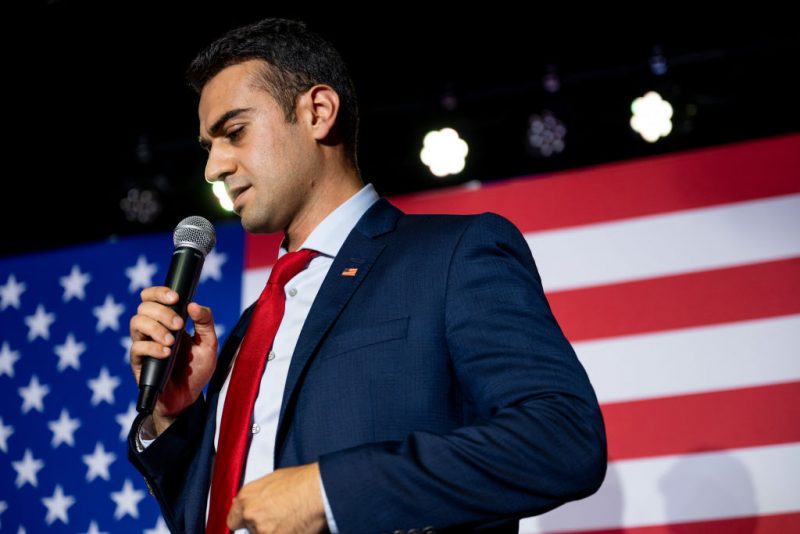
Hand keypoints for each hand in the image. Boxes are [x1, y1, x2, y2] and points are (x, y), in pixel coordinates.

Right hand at [129, 286, 216, 433]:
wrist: (188, 398)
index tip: (176, 298)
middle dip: (162, 312)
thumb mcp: (208, 344)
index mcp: (168, 320)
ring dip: (156, 328)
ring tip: (172, 341)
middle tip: (180, 325)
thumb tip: (194, 305)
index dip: (159, 292)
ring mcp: (144, 345)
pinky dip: (152, 348)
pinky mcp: (139, 362)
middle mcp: (152, 329)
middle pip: (143, 306)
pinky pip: (137, 348)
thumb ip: (205, 323)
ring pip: (136, 323)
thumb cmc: (197, 369)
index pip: (153, 296)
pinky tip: (166, 354)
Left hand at [227, 463, 326, 533]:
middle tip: (278, 519)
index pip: (233, 520)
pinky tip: (296, 527)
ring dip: (275, 531)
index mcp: (246, 497)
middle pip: (250, 530)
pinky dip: (286, 533)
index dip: (243, 522)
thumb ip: (257, 493)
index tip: (248, 523)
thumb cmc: (303, 481)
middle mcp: (251, 514)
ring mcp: (263, 530)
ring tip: (291, 521)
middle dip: (262, 526)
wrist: (320, 489)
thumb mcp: (273, 479)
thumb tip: (252, 501)